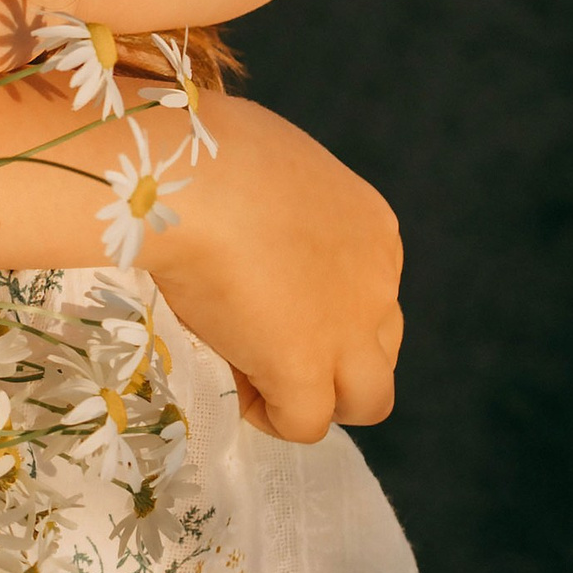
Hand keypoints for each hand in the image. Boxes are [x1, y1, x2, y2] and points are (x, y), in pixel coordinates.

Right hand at [142, 99, 401, 440]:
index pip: (369, 288)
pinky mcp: (306, 368)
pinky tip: (234, 389)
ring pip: (368, 399)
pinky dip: (271, 415)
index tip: (262, 291)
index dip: (319, 301)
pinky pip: (306, 422)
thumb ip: (282, 203)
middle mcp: (377, 284)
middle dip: (334, 355)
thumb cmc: (210, 150)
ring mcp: (348, 332)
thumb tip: (247, 214)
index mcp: (372, 228)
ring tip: (258, 380)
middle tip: (267, 339)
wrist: (191, 181)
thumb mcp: (269, 164)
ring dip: (318, 397)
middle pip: (381, 347)